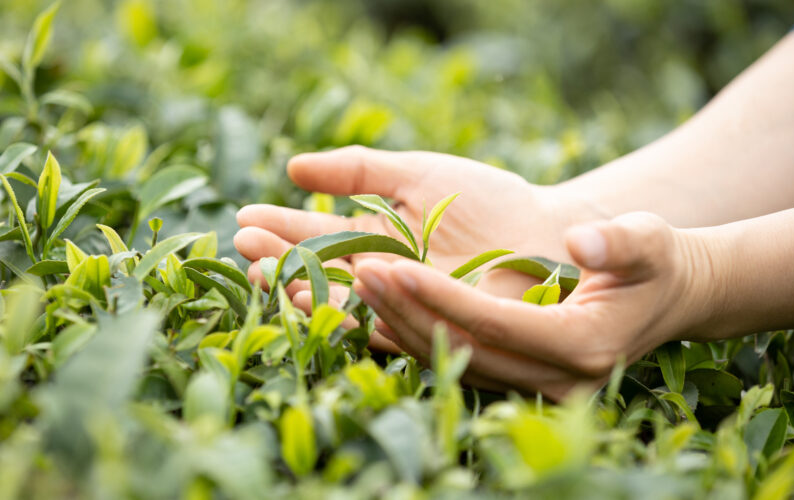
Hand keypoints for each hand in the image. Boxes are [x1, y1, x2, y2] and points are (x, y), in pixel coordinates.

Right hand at [234, 146, 592, 300]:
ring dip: (306, 289)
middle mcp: (382, 280)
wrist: (550, 231)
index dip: (281, 228)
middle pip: (319, 275)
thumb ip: (359, 172)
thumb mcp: (417, 174)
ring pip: (344, 304)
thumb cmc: (489, 199)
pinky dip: (356, 314)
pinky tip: (326, 297)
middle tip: (245, 247)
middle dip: (280, 261)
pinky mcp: (429, 332)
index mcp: (374, 241)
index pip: (316, 237)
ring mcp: (405, 309)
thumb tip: (293, 166)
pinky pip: (387, 328)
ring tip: (272, 273)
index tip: (243, 218)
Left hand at [350, 212, 712, 398]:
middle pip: (465, 349)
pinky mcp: (523, 381)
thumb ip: (621, 241)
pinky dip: (420, 338)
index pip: (493, 323)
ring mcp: (538, 389)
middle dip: (408, 311)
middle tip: (360, 272)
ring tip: (362, 285)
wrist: (668, 298)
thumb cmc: (656, 262)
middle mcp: (557, 379)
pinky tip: (385, 310)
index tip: (392, 265)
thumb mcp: (649, 241)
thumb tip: (583, 240)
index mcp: (582, 344)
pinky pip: (461, 363)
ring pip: (456, 362)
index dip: (439, 296)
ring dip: (404, 326)